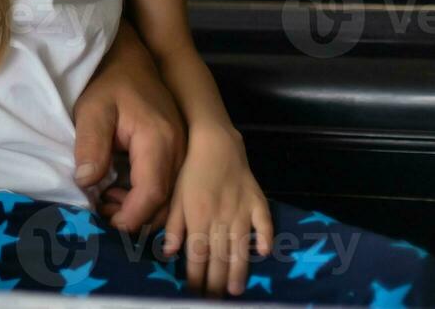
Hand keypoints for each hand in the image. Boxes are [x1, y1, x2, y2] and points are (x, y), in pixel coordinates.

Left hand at [72, 24, 185, 232]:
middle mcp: (179, 149)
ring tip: (107, 200)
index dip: (130, 216)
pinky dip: (147, 195)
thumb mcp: (92, 110)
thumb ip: (90, 145)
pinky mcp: (178, 150)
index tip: (105, 222)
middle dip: (134, 216)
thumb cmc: (108, 82)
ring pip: (169, 197)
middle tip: (101, 210)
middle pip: (164, 201)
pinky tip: (120, 189)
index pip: (152, 193)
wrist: (130, 58)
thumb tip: (87, 182)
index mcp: (159, 140)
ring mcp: (182, 150)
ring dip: (140, 208)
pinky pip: (168, 184)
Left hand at [161, 125, 272, 298]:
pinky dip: (265, 237)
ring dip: (239, 270)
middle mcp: (220, 218)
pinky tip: (264, 253)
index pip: (197, 255)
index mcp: (198, 218)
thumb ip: (173, 226)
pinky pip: (264, 222)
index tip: (194, 293)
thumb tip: (169, 253)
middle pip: (219, 257)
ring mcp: (241, 210)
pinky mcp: (257, 200)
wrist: (214, 142)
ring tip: (237, 291)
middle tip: (216, 299)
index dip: (195, 277)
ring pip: (240, 247)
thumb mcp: (174, 197)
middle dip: (217, 281)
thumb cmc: (190, 171)